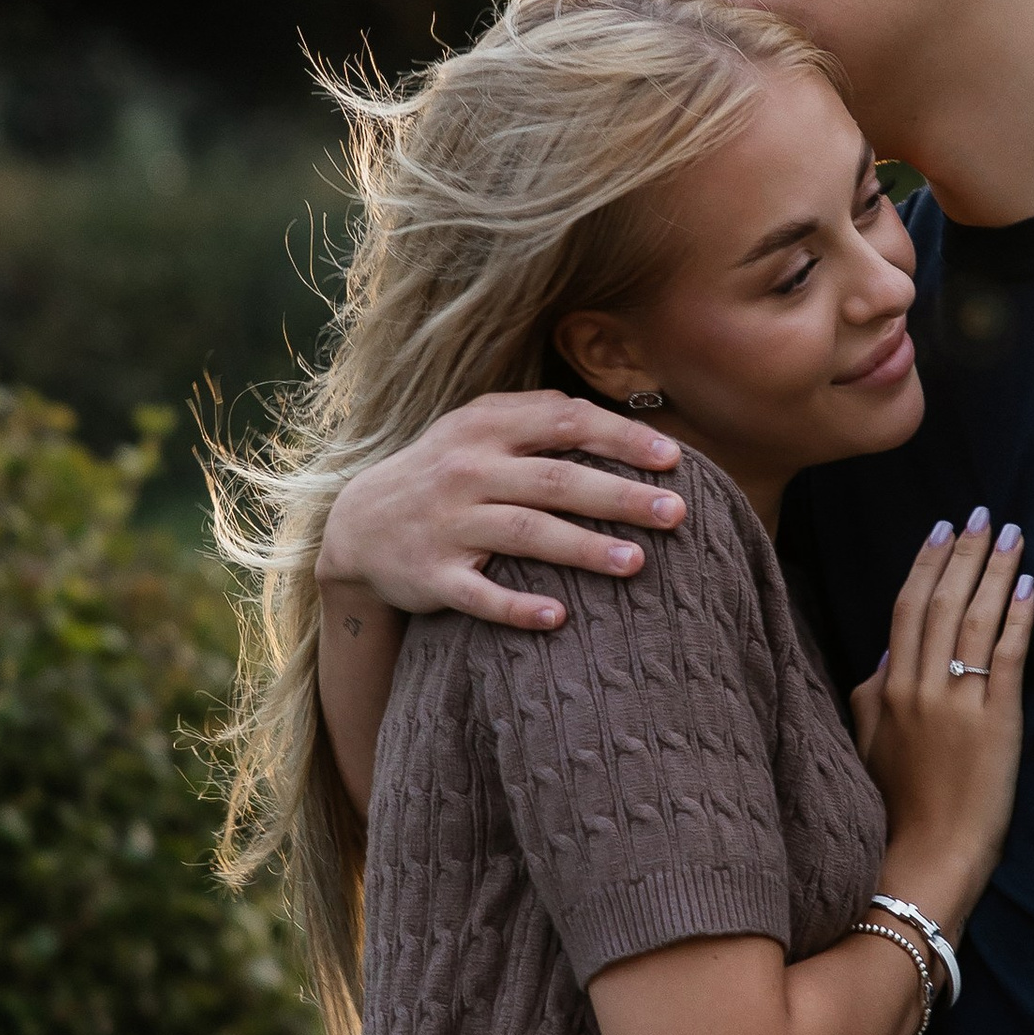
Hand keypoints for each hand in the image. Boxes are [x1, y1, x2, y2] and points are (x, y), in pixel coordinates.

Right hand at [316, 393, 687, 628]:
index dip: (620, 439)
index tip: (673, 459)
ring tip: (637, 563)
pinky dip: (516, 607)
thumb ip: (536, 414)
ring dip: (583, 549)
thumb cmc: (442, 472)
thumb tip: (613, 418)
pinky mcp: (432, 576)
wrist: (357, 526)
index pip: (564, 422)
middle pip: (554, 480)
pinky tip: (559, 619)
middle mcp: (467, 472)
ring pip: (524, 533)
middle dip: (619, 496)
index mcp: (486, 428)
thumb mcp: (476, 427)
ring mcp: (448, 525)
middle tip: (676, 514)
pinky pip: (478, 594)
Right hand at [851, 512, 1032, 940]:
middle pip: (940, 601)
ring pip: (973, 619)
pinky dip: (1017, 616)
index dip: (925, 564)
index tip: (942, 529)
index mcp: (886, 689)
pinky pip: (1005, 656)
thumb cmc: (894, 808)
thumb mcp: (865, 744)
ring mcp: (956, 703)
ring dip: (994, 570)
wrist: (924, 857)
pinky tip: (1029, 584)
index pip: (905, 609)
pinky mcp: (995, 723)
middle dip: (964, 553)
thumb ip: (872, 692)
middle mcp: (918, 688)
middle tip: (982, 514)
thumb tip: (889, 648)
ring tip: (1011, 533)